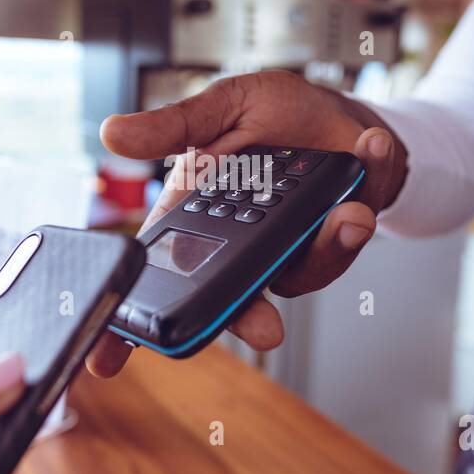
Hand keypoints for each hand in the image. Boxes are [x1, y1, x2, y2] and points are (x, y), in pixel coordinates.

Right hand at [86, 69, 405, 377]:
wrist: (340, 114)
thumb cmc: (272, 116)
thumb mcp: (219, 110)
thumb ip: (173, 127)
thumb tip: (111, 133)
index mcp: (202, 217)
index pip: (158, 278)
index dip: (128, 328)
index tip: (104, 363)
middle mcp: (246, 248)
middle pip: (235, 300)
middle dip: (249, 317)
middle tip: (263, 327)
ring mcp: (297, 250)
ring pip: (307, 272)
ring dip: (328, 245)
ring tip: (347, 213)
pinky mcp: (344, 234)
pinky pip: (355, 228)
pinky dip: (368, 178)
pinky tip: (368, 147)